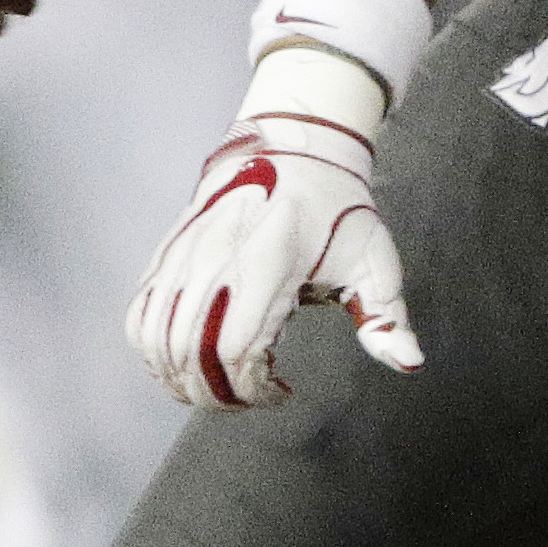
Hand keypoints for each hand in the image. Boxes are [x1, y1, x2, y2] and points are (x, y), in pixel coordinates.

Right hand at [128, 45, 422, 408]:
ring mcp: (184, 255)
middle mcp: (217, 256)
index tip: (280, 393)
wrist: (297, 148)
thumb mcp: (374, 260)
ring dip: (180, 381)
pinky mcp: (165, 256)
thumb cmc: (339, 211)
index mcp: (271, 260)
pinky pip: (138, 317)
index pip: (237, 350)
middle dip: (217, 395)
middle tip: (248, 398)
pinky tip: (185, 363)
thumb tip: (409, 364)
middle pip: (190, 355)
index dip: (252, 390)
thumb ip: (387, 317)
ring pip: (155, 342)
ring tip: (219, 386)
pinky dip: (153, 353)